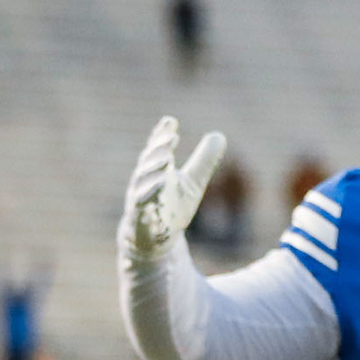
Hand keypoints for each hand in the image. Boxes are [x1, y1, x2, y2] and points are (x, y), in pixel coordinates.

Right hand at [122, 116, 226, 258]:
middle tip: (170, 141)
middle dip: (158, 152)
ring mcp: (141, 203)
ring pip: (142, 187)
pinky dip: (148, 207)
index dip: (162, 135)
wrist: (155, 238)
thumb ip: (204, 161)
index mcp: (157, 171)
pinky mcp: (141, 222)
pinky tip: (156, 200)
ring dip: (153, 175)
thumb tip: (219, 135)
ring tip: (166, 164)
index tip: (171, 121)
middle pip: (148, 164)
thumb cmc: (173, 205)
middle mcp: (145, 184)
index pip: (157, 149)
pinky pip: (143, 213)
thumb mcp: (193, 182)